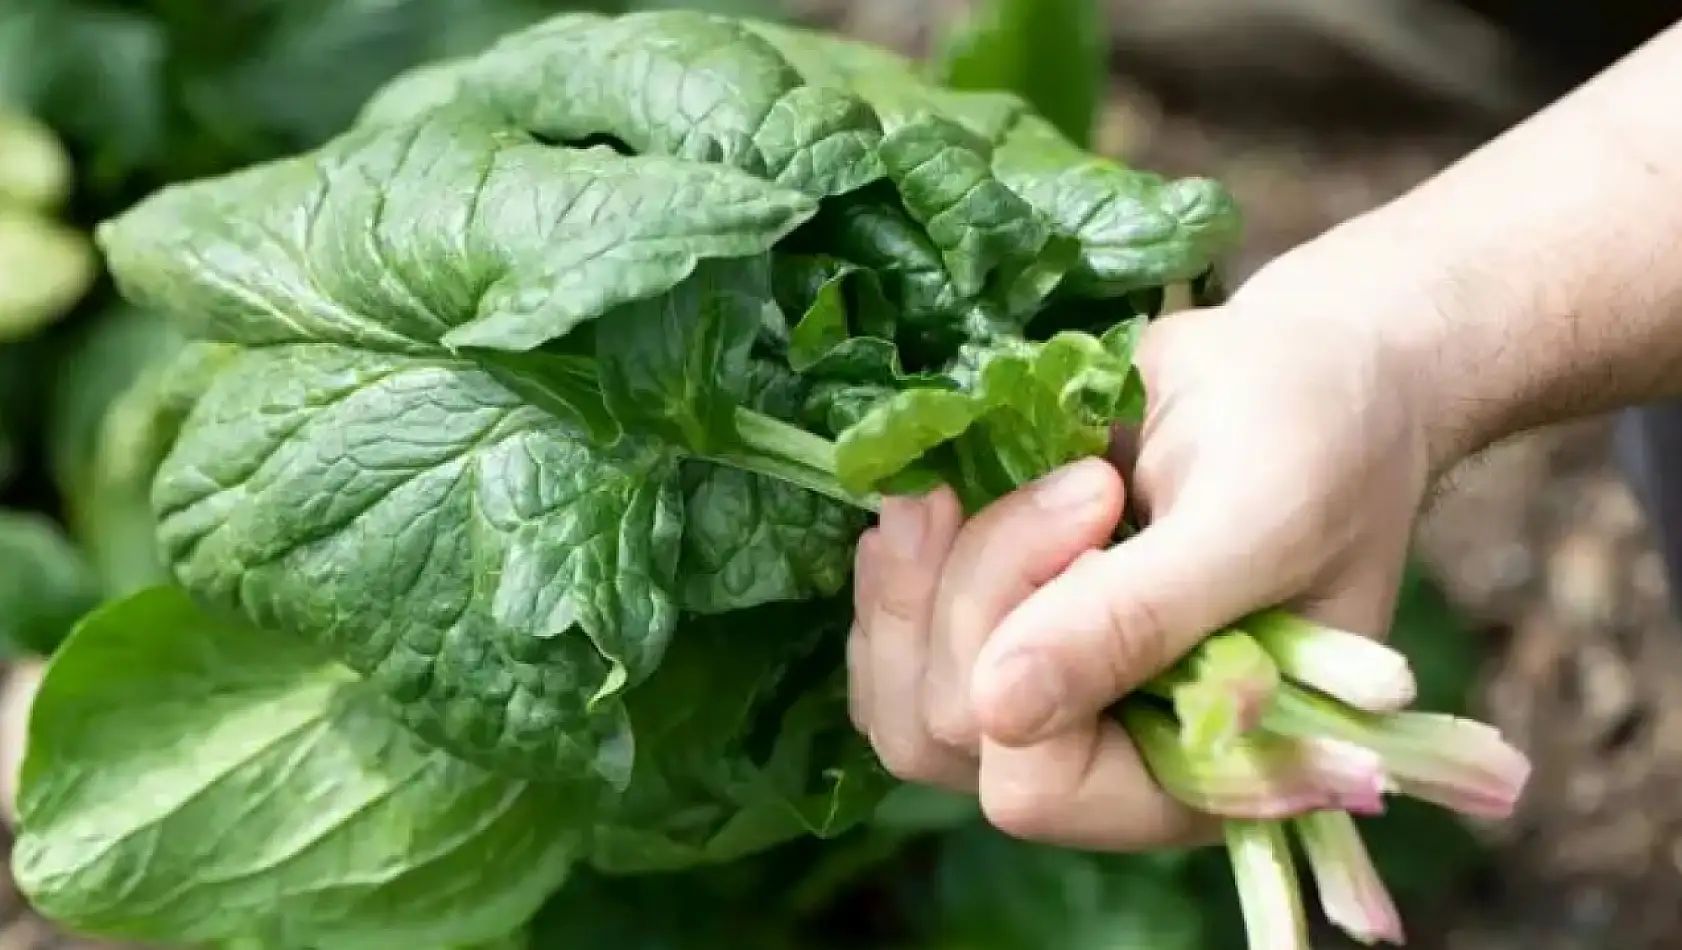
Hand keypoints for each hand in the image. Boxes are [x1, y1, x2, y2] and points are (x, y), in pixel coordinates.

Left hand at [847, 250, 1440, 850]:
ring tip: (981, 483)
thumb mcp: (1250, 522)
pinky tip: (939, 495)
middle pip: (946, 733)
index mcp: (1196, 778)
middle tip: (1082, 480)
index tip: (1101, 508)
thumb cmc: (1313, 441)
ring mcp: (1039, 699)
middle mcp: (1107, 757)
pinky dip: (899, 564)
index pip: (1037, 786)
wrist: (1300, 369)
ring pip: (897, 694)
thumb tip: (999, 710)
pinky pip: (885, 642)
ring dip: (919, 577)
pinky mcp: (987, 634)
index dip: (1033, 654)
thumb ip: (1139, 620)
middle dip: (982, 589)